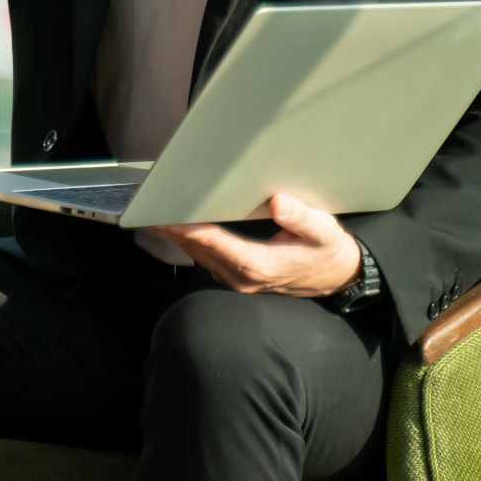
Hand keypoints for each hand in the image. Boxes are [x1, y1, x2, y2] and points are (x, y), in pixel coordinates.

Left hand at [148, 193, 362, 296]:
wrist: (336, 275)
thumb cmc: (327, 250)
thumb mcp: (324, 232)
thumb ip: (302, 218)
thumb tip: (279, 203)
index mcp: (258, 265)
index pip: (213, 243)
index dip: (186, 227)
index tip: (162, 213)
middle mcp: (240, 276)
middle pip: (196, 247)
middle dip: (170, 226)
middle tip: (144, 201)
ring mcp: (234, 279)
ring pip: (196, 253)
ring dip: (175, 232)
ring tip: (151, 207)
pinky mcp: (233, 276)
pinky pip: (203, 256)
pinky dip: (188, 238)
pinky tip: (177, 221)